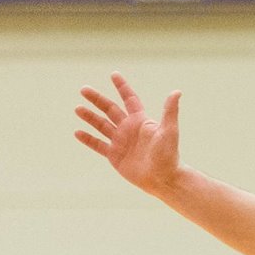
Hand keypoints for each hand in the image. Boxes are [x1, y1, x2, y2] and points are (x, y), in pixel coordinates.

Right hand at [74, 73, 181, 196]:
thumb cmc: (169, 155)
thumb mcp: (169, 131)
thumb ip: (170, 111)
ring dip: (89, 117)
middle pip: (110, 109)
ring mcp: (121, 142)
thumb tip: (177, 92)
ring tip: (78, 109)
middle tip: (83, 89)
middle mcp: (129, 129)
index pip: (129, 99)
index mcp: (141, 121)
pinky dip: (88, 139)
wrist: (164, 179)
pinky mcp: (115, 156)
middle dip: (97, 99)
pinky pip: (98, 145)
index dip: (122, 87)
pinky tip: (77, 132)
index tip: (113, 74)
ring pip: (101, 125)